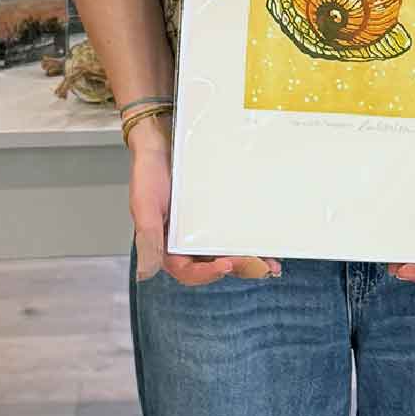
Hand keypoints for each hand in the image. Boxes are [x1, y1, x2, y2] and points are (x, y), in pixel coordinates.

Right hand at [129, 133, 279, 284]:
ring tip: (270, 264)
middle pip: (213, 265)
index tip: (224, 265)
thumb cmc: (149, 172)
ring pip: (227, 252)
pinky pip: (234, 231)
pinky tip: (268, 245)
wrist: (162, 141)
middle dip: (236, 268)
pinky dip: (250, 241)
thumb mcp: (144, 206)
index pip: (187, 271)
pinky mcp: (217, 215)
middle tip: (257, 265)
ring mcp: (203, 229)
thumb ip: (147, 239)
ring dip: (248, 261)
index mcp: (165, 246)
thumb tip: (145, 274)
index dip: (206, 274)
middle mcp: (185, 242)